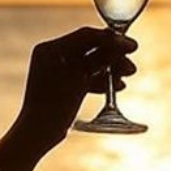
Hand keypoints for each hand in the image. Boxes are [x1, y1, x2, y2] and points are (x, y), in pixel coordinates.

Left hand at [18, 27, 137, 147]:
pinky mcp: (63, 86)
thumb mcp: (80, 79)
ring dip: (110, 70)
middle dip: (113, 57)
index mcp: (50, 49)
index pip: (86, 36)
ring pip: (90, 65)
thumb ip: (100, 58)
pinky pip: (85, 78)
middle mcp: (52, 56)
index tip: (132, 45)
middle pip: (90, 50)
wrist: (38, 134)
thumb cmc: (54, 105)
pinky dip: (100, 81)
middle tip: (131, 66)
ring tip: (127, 76)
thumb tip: (119, 43)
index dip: (112, 39)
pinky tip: (117, 86)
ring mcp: (57, 71)